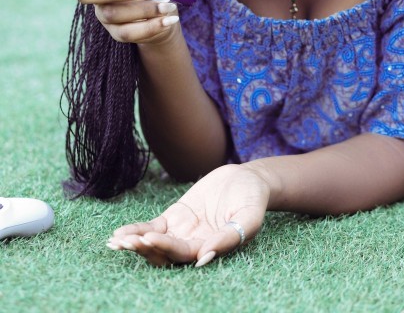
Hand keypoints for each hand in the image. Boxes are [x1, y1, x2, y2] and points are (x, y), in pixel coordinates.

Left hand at [106, 164, 269, 266]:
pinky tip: (119, 234)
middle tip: (128, 243)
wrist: (247, 179)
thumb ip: (231, 237)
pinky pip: (152, 227)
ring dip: (136, 244)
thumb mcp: (249, 216)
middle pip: (164, 253)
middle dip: (146, 249)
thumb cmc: (253, 198)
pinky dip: (136, 230)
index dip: (167, 247)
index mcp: (211, 247)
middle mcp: (194, 244)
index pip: (184, 253)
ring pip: (154, 243)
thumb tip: (204, 257)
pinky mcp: (175, 217)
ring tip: (117, 242)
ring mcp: (182, 231)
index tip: (151, 240)